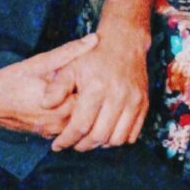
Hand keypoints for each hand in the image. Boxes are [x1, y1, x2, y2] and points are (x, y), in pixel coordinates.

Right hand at [0, 38, 93, 139]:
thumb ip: (69, 52)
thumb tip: (95, 38)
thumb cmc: (11, 80)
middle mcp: (59, 124)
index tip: (104, 75)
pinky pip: (65, 130)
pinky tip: (70, 107)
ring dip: (84, 112)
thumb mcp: (40, 62)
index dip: (101, 88)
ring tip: (88, 96)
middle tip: (101, 84)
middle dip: (95, 101)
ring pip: (78, 125)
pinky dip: (71, 120)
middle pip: (89, 116)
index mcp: (63, 106)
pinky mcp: (43, 134)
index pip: (96, 101)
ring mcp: (51, 132)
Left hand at [45, 25, 150, 152]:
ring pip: (117, 139)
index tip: (57, 145)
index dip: (67, 139)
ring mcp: (134, 102)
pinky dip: (118, 139)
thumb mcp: (70, 67)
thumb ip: (57, 87)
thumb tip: (45, 106)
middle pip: (99, 136)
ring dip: (101, 145)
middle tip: (72, 145)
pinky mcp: (144, 104)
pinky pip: (132, 134)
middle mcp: (118, 97)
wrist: (124, 43)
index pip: (80, 125)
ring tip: (87, 141)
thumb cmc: (93, 57)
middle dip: (82, 146)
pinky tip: (105, 135)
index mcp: (97, 88)